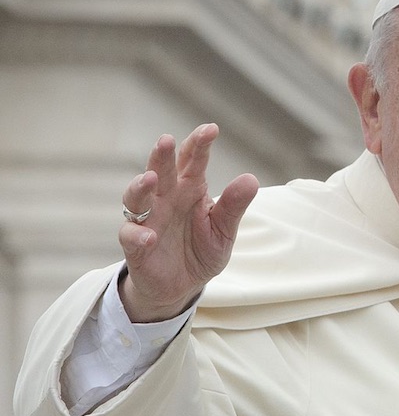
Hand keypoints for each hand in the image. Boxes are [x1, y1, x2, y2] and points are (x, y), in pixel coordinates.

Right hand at [118, 123, 258, 321]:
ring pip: (136, 197)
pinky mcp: (136, 245)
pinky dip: (138, 234)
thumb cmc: (202, 250)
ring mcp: (148, 220)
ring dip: (140, 186)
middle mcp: (166, 199)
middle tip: (166, 140)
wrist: (183, 286)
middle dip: (162, 155)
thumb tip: (251, 179)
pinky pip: (131, 236)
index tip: (210, 129)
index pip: (193, 161)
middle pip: (161, 171)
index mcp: (190, 189)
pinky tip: (150, 236)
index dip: (199, 144)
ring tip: (150, 179)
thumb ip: (233, 206)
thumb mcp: (224, 230)